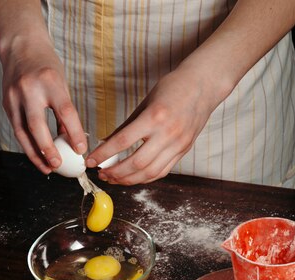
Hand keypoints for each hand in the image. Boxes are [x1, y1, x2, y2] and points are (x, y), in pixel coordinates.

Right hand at [0, 36, 86, 173]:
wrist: (21, 47)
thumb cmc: (46, 66)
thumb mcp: (61, 84)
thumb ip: (64, 112)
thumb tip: (71, 140)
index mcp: (50, 81)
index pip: (65, 111)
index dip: (74, 133)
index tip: (81, 150)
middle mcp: (29, 89)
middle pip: (37, 125)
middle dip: (48, 149)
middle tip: (58, 165)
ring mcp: (14, 96)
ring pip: (22, 132)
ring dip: (34, 153)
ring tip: (47, 168)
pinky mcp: (6, 104)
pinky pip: (17, 129)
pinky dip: (27, 144)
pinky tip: (37, 155)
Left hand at [85, 66, 215, 184]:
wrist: (203, 86)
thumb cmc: (173, 88)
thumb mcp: (145, 103)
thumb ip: (126, 126)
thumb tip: (106, 144)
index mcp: (154, 117)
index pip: (122, 141)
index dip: (103, 154)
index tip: (91, 161)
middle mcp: (167, 133)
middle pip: (136, 163)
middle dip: (115, 172)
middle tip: (101, 173)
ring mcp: (178, 144)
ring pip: (149, 172)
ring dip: (128, 179)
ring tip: (114, 178)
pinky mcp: (184, 151)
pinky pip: (162, 171)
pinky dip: (145, 178)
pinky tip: (133, 177)